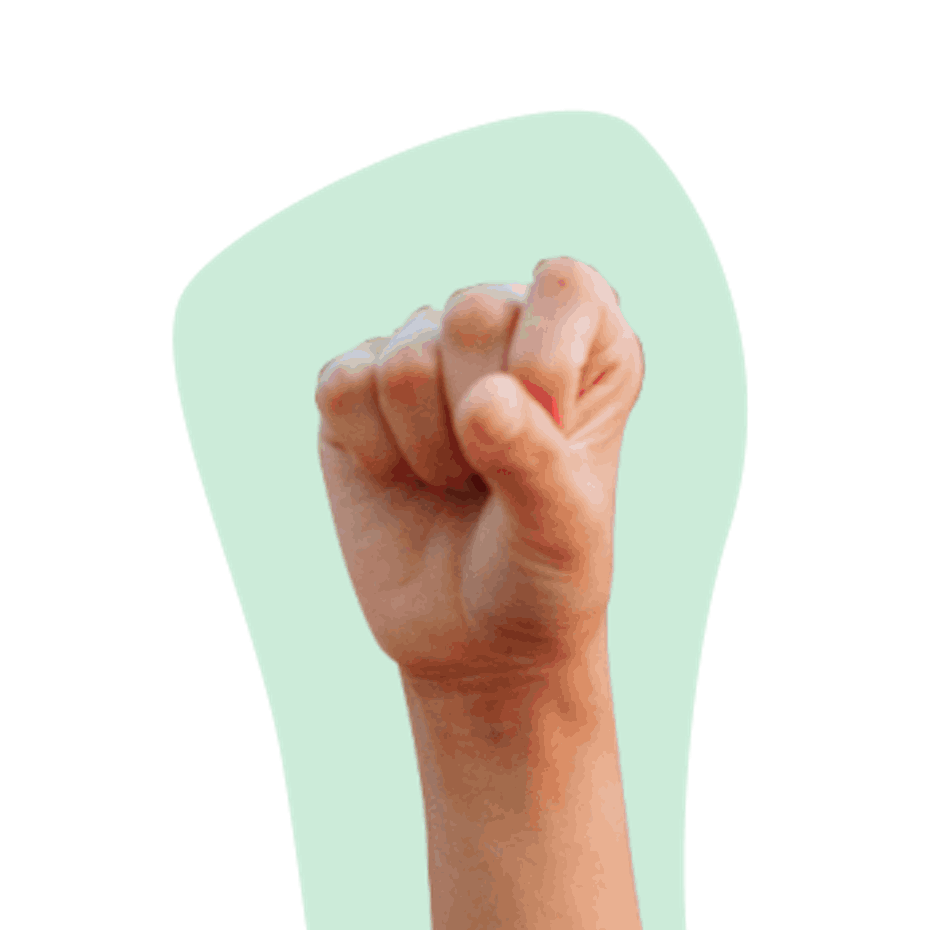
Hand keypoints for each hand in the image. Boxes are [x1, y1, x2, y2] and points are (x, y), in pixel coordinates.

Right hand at [314, 260, 642, 695]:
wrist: (480, 644)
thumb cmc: (544, 580)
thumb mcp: (563, 533)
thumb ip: (536, 462)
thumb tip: (483, 401)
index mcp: (585, 349)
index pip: (566, 286)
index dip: (547, 358)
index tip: (554, 432)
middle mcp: (504, 333)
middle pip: (474, 310)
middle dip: (483, 416)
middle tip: (498, 479)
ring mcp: (422, 354)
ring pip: (406, 355)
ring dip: (431, 448)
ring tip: (458, 488)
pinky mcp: (353, 386)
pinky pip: (344, 386)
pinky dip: (373, 452)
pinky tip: (403, 481)